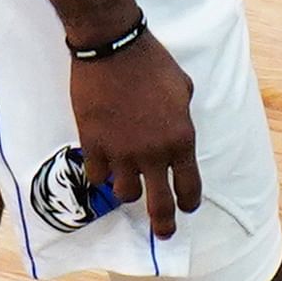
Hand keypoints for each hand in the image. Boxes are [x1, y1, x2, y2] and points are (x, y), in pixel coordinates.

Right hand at [71, 27, 199, 237]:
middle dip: (162, 222)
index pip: (190, 186)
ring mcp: (120, 150)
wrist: (112, 47)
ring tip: (124, 186)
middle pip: (159, 203)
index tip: (186, 208)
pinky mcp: (92, 141)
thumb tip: (175, 128)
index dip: (189, 203)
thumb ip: (182, 117)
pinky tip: (100, 170)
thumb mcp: (183, 90)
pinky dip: (99, 175)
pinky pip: (96, 173)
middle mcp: (153, 153)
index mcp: (181, 140)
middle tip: (163, 233)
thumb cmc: (152, 63)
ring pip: (125, 192)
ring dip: (127, 191)